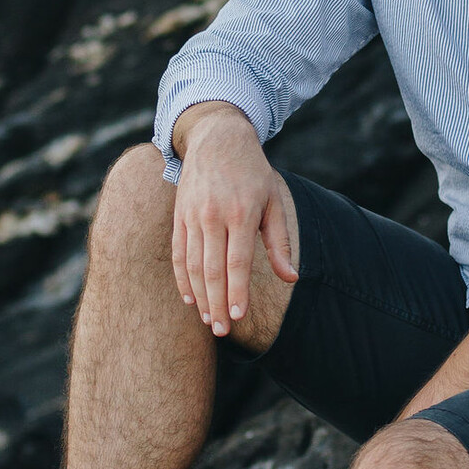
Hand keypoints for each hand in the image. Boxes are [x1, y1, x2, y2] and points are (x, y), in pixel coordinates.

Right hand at [170, 104, 297, 334]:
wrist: (217, 137)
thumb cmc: (253, 172)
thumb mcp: (274, 201)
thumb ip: (279, 242)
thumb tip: (291, 278)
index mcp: (241, 212)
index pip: (237, 262)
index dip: (237, 292)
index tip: (239, 317)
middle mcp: (213, 215)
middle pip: (212, 269)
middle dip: (218, 303)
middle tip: (223, 330)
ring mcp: (192, 215)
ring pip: (192, 264)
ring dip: (200, 296)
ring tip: (209, 320)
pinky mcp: (179, 215)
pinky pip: (178, 253)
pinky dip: (182, 278)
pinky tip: (190, 298)